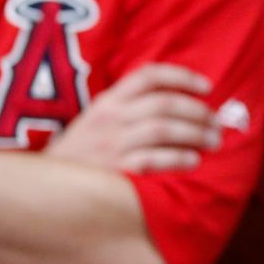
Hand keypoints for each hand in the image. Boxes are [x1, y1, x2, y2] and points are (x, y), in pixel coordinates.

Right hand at [48, 63, 221, 173]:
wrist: (46, 188)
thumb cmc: (82, 154)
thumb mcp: (97, 122)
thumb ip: (129, 109)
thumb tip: (180, 106)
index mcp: (107, 102)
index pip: (148, 76)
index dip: (182, 77)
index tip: (208, 86)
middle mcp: (110, 119)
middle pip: (164, 104)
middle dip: (198, 111)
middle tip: (217, 124)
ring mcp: (111, 145)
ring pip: (162, 129)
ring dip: (195, 133)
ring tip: (213, 141)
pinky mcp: (115, 171)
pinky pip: (153, 160)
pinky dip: (178, 158)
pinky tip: (193, 161)